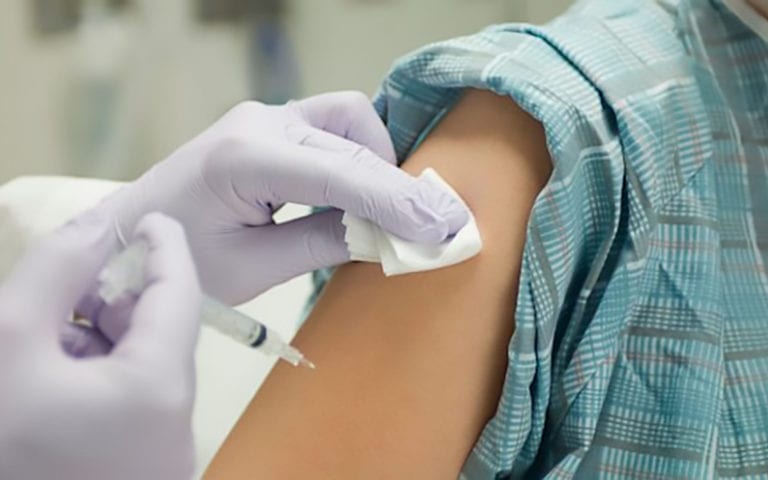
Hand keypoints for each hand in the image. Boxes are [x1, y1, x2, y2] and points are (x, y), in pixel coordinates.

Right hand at [0, 212, 200, 479]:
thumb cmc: (7, 447)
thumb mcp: (10, 344)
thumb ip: (54, 272)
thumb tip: (97, 222)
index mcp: (161, 386)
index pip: (180, 292)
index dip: (165, 246)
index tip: (149, 216)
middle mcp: (178, 422)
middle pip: (157, 332)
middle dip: (113, 299)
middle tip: (69, 285)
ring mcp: (162, 453)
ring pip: (140, 367)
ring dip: (97, 339)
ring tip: (45, 335)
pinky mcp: (142, 469)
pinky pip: (130, 403)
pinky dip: (96, 377)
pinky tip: (49, 378)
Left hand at [100, 91, 468, 304]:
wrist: (132, 234)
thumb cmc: (181, 259)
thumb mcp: (253, 267)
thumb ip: (323, 244)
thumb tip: (388, 237)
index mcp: (245, 158)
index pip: (342, 174)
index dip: (398, 202)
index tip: (444, 228)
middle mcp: (259, 121)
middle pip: (355, 140)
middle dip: (398, 185)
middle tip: (430, 231)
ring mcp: (266, 116)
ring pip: (351, 120)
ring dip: (378, 165)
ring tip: (385, 216)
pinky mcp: (271, 124)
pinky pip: (334, 127)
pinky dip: (359, 158)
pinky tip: (361, 196)